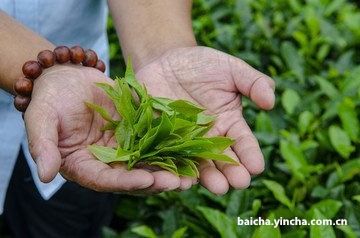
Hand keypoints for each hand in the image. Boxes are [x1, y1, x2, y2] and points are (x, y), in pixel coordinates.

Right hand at [25, 65, 189, 193]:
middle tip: (180, 183)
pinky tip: (189, 149)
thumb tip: (45, 176)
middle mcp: (106, 161)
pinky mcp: (135, 131)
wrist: (66, 77)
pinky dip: (171, 147)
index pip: (105, 180)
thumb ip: (43, 147)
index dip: (126, 182)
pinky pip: (155, 140)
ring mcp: (123, 147)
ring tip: (191, 174)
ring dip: (169, 169)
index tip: (147, 180)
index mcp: (83, 165)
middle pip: (132, 177)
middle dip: (156, 181)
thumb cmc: (49, 99)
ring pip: (148, 162)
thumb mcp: (41, 120)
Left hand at [135, 46, 274, 194]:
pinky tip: (180, 179)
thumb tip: (271, 102)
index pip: (243, 142)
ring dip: (207, 177)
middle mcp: (208, 138)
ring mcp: (184, 141)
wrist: (166, 60)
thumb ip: (253, 83)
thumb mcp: (231, 69)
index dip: (251, 154)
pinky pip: (167, 156)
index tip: (257, 167)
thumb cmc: (202, 64)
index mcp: (229, 123)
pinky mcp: (161, 139)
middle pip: (222, 159)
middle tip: (239, 183)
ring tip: (216, 187)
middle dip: (231, 172)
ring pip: (197, 163)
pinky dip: (173, 167)